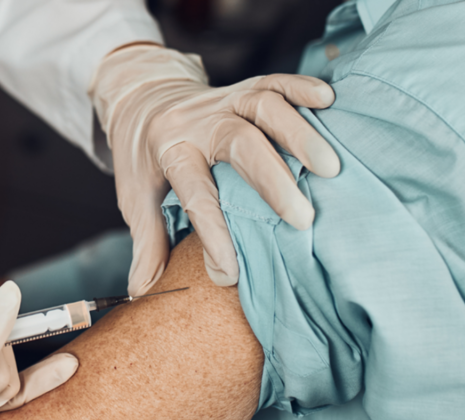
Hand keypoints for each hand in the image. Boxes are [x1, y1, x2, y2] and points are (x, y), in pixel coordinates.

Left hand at [90, 45, 339, 294]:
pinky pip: (275, 81)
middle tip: (303, 219)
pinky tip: (328, 101)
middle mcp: (198, 122)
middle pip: (238, 143)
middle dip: (272, 180)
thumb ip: (146, 243)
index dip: (213, 233)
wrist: (141, 99)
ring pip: (263, 106)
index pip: (195, 192)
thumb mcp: (135, 198)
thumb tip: (141, 293)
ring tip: (329, 168)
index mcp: (169, 150)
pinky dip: (302, 88)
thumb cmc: (143, 159)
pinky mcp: (244, 88)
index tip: (231, 273)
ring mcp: (224, 100)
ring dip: (299, 134)